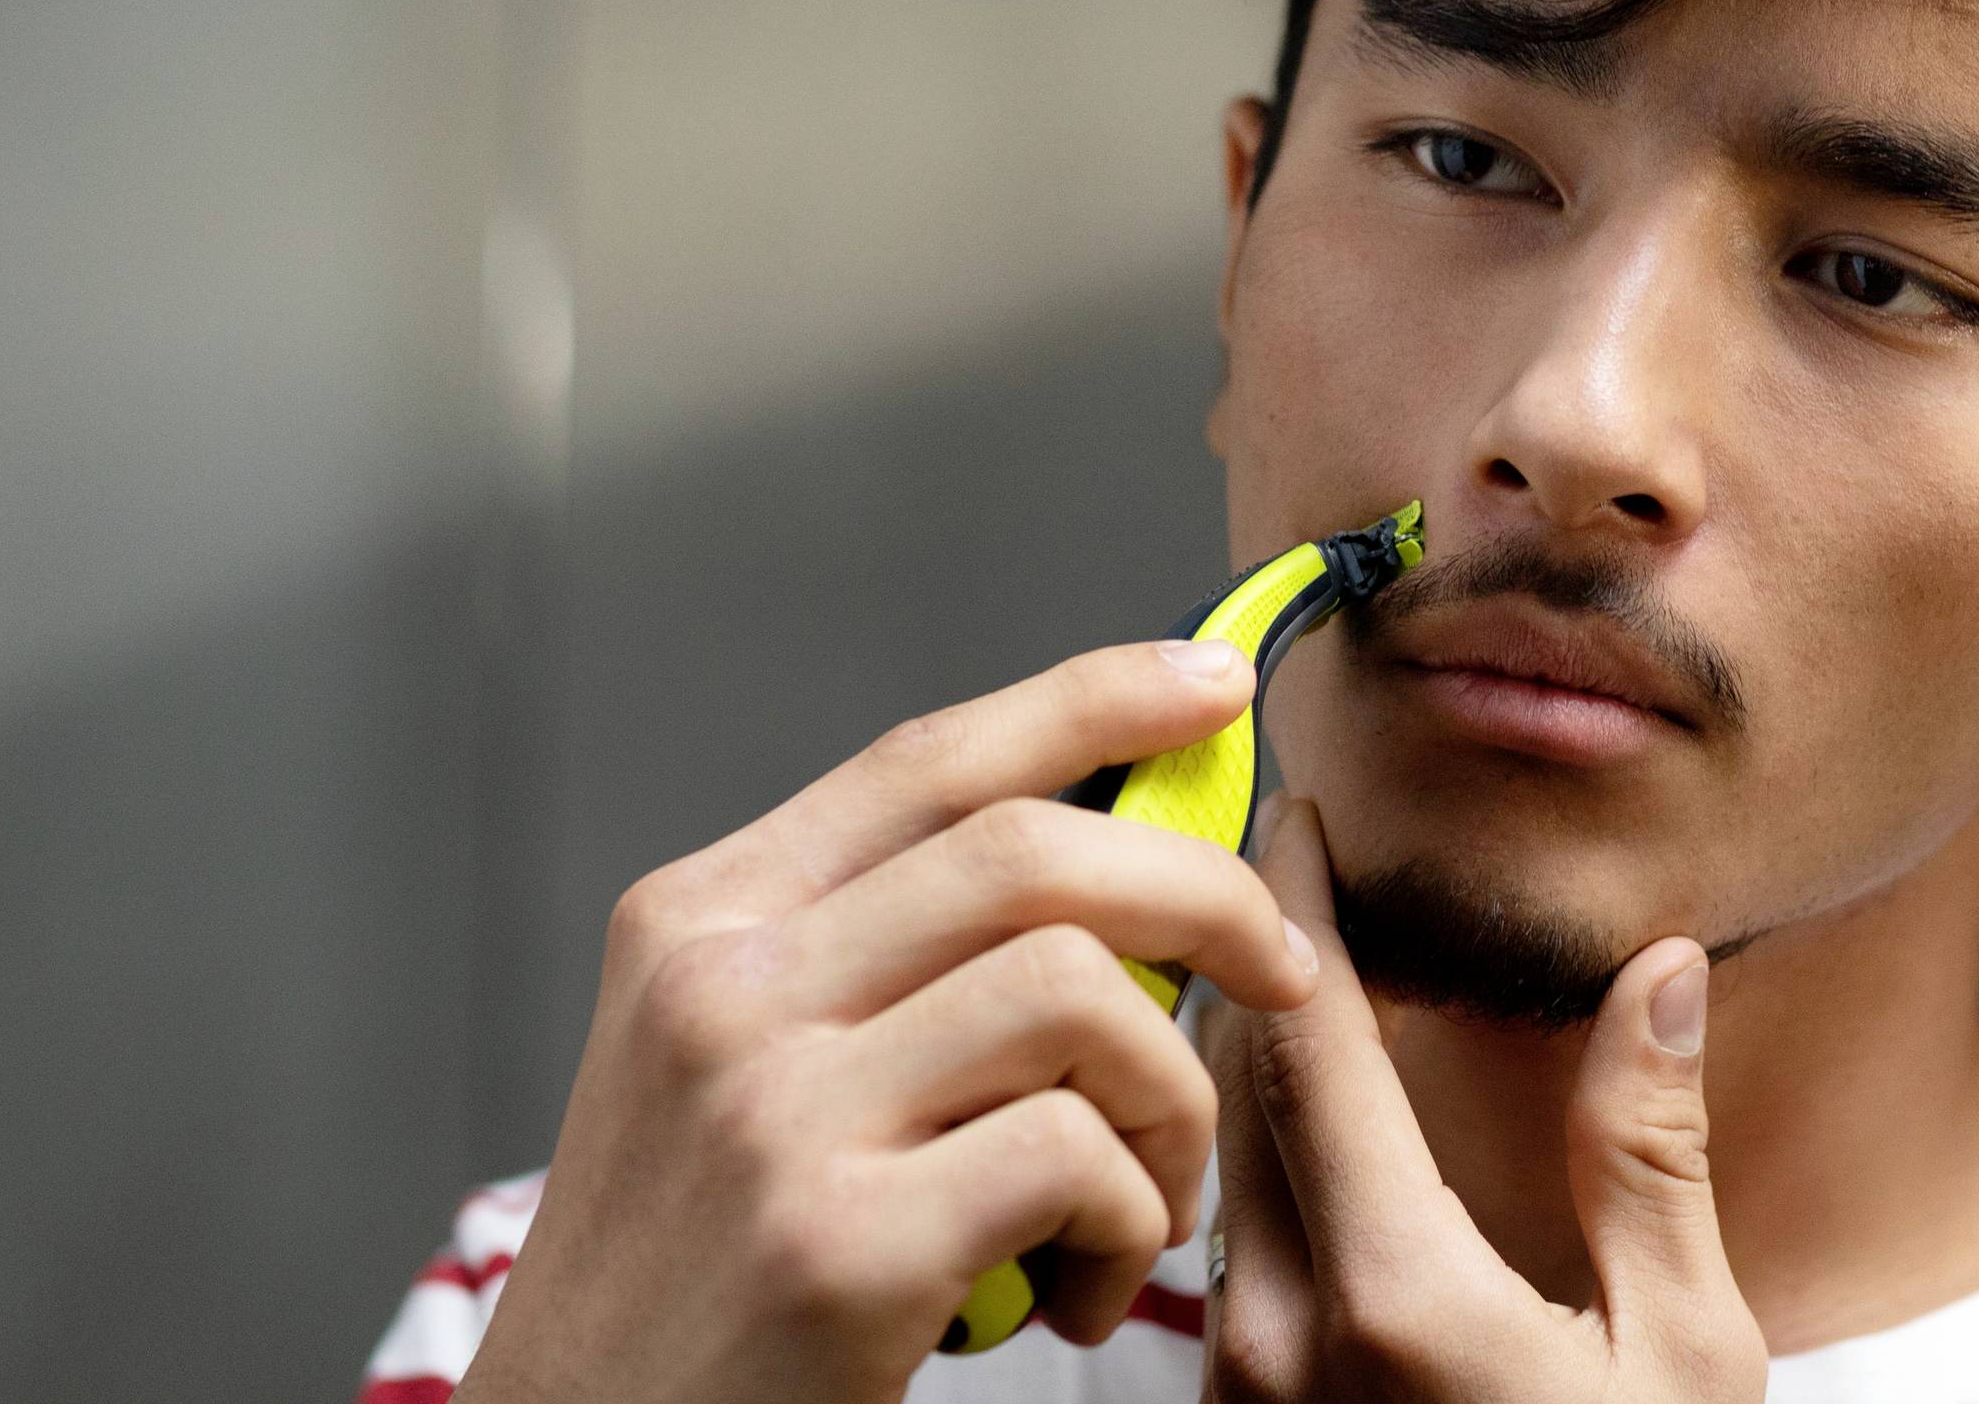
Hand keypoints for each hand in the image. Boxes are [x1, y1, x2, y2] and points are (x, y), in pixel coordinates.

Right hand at [453, 640, 1320, 1403]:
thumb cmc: (697, 1277)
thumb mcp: (735, 1069)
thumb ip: (881, 959)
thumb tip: (1110, 866)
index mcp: (701, 923)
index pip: (929, 762)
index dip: (1093, 701)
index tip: (1215, 690)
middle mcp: (723, 990)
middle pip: (1031, 850)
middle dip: (1203, 895)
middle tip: (1281, 972)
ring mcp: (771, 1112)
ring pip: (1077, 994)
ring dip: (1171, 1103)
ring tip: (1144, 1203)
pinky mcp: (834, 1244)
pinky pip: (1074, 1156)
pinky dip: (1128, 1221)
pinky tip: (1081, 1288)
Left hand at [1202, 797, 1769, 1402]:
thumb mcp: (1685, 1354)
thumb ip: (1651, 1160)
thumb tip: (1663, 972)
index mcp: (1397, 1297)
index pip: (1308, 1048)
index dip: (1298, 912)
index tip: (1303, 817)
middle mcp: (1280, 1337)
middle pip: (1240, 1089)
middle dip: (1270, 963)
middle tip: (1311, 869)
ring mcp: (1244, 1390)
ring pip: (1220, 1164)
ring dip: (1261, 1057)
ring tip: (1313, 973)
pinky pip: (1222, 1244)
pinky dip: (1259, 1150)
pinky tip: (1319, 1117)